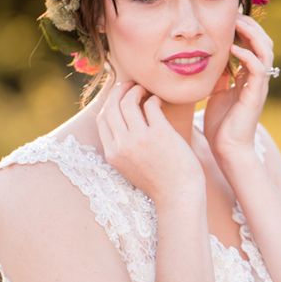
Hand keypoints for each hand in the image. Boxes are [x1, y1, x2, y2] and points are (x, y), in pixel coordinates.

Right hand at [96, 81, 204, 201]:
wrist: (178, 196)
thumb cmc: (158, 181)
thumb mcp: (130, 167)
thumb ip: (122, 147)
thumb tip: (122, 121)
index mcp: (112, 154)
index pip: (102, 119)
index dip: (109, 103)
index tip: (120, 95)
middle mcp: (122, 145)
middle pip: (112, 106)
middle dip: (120, 90)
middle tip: (132, 85)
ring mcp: (140, 139)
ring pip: (128, 101)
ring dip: (137, 90)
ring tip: (146, 90)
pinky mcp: (160, 133)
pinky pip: (151, 105)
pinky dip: (154, 98)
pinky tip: (159, 101)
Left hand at [203, 14, 273, 158]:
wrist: (227, 149)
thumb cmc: (221, 125)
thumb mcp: (216, 93)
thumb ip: (219, 77)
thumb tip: (210, 60)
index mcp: (249, 77)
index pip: (254, 44)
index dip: (245, 29)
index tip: (229, 17)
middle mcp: (258, 78)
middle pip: (264, 42)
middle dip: (251, 25)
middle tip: (235, 14)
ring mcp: (259, 85)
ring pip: (266, 50)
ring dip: (253, 34)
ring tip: (237, 23)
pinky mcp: (255, 94)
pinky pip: (258, 68)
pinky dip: (247, 55)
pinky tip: (233, 48)